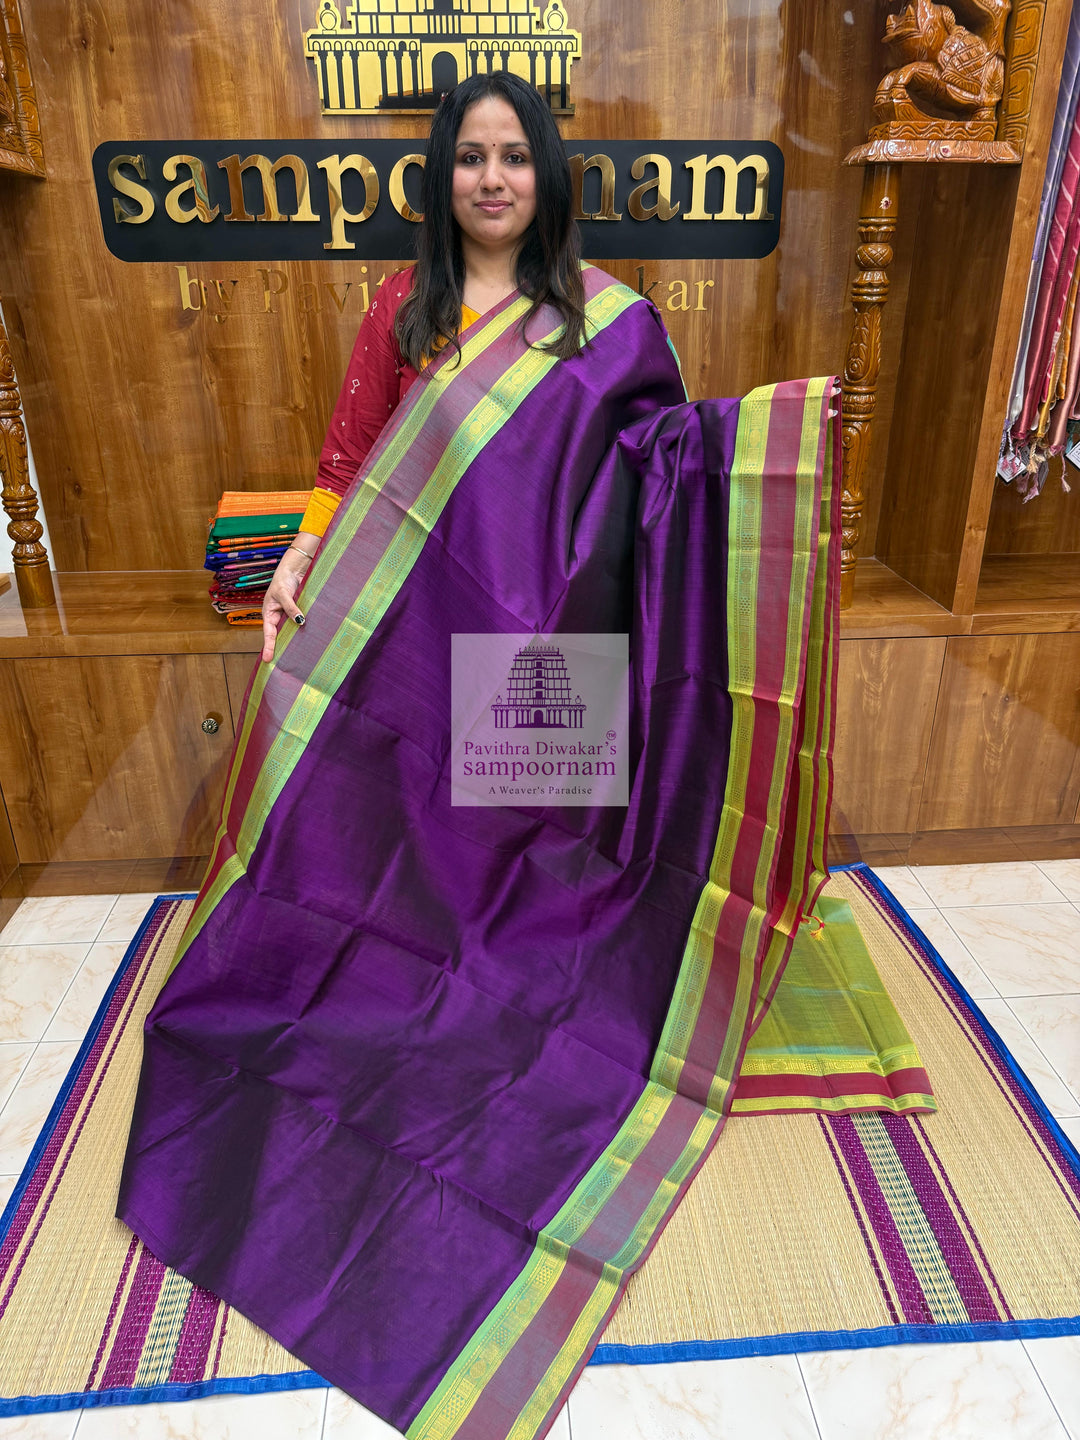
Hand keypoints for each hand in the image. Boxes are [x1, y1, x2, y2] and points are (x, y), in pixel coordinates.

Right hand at [261, 546, 313, 662]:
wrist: (295, 569)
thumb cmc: (283, 579)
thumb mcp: (283, 593)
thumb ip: (291, 607)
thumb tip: (300, 621)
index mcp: (270, 614)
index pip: (268, 633)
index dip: (268, 646)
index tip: (267, 659)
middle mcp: (279, 617)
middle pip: (280, 636)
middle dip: (282, 648)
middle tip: (284, 664)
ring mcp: (291, 616)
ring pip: (293, 631)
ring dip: (296, 641)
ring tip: (299, 657)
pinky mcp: (301, 613)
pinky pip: (303, 623)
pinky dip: (306, 631)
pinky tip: (312, 640)